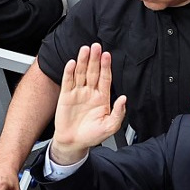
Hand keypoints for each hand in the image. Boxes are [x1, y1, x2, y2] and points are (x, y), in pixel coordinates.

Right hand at [51, 43, 125, 164]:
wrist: (74, 143)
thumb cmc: (92, 135)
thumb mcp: (110, 127)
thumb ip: (118, 113)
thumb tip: (124, 99)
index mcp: (102, 98)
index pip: (105, 78)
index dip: (106, 67)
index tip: (107, 56)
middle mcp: (90, 93)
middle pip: (93, 72)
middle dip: (95, 59)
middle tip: (96, 47)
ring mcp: (78, 93)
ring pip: (81, 73)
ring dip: (83, 61)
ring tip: (85, 50)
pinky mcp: (66, 96)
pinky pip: (68, 82)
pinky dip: (69, 72)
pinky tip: (72, 63)